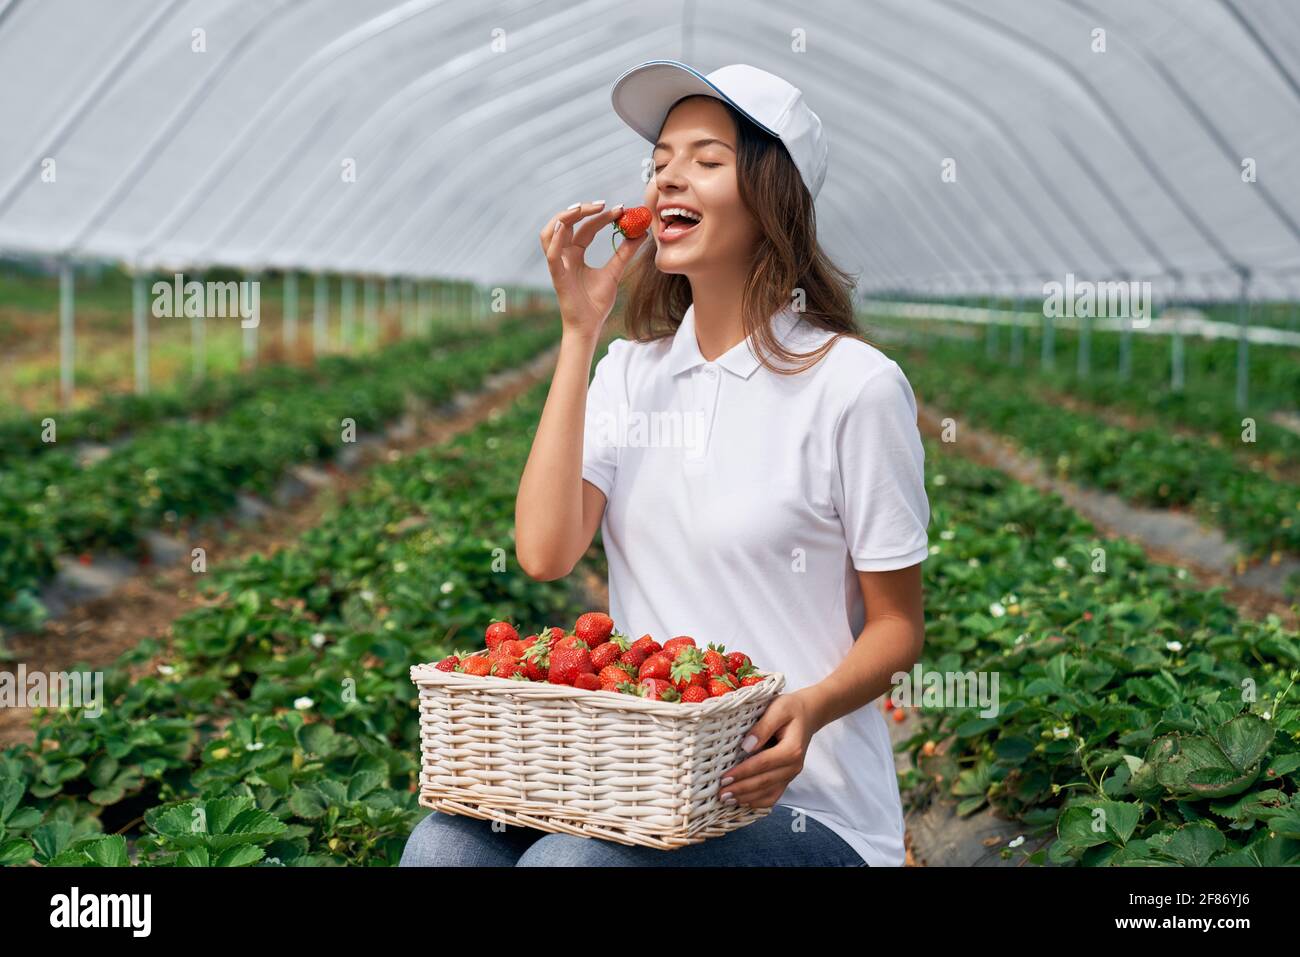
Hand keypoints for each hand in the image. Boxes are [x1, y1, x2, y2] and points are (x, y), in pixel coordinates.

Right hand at [539, 200, 648, 338]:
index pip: (586, 228)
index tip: (621, 209)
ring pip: (550, 233)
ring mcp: (558, 265)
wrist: (590, 326)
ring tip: (581, 208)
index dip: (601, 217)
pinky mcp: (556, 276)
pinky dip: (556, 239)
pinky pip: (552, 254)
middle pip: (566, 224)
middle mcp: (564, 256)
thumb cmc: (596, 303)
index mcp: (575, 254)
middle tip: (603, 204)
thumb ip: (625, 253)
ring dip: (563, 218)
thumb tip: (641, 233)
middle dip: (582, 210)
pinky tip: (565, 227)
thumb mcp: (614, 272)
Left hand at [720, 690, 821, 808]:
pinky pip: (773, 796)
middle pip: (764, 782)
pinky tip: (742, 802)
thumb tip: (746, 746)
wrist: (807, 715)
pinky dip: (758, 802)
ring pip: (768, 793)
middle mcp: (793, 766)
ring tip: (727, 800)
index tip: (724, 778)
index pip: (763, 764)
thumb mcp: (777, 709)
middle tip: (721, 794)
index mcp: (792, 749)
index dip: (743, 772)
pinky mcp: (786, 778)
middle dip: (741, 789)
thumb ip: (763, 727)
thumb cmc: (790, 709)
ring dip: (747, 798)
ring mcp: (791, 774)